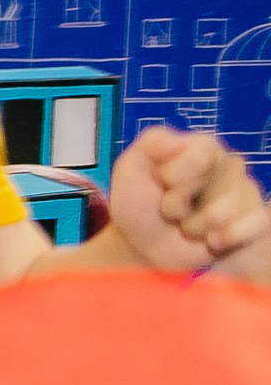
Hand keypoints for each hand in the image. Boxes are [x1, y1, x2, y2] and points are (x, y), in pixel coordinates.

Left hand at [106, 127, 268, 271]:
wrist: (144, 245)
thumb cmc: (138, 204)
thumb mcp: (129, 170)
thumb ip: (150, 145)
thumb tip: (177, 139)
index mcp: (202, 146)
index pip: (201, 156)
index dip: (174, 176)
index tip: (159, 182)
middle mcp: (229, 165)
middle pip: (211, 188)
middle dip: (177, 206)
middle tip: (168, 208)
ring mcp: (245, 192)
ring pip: (222, 214)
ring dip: (193, 227)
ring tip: (184, 223)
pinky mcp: (255, 220)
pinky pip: (255, 226)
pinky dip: (224, 239)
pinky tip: (210, 239)